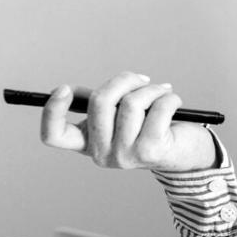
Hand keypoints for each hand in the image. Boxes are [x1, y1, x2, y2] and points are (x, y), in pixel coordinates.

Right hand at [39, 72, 216, 171]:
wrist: (184, 152)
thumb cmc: (149, 127)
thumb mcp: (118, 116)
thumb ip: (99, 103)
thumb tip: (70, 90)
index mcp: (87, 144)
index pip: (54, 136)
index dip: (52, 111)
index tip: (64, 88)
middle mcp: (101, 155)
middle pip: (100, 101)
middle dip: (124, 80)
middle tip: (141, 80)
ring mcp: (124, 156)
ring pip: (131, 102)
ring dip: (151, 89)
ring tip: (161, 93)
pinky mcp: (150, 152)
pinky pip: (157, 108)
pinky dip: (168, 97)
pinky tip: (173, 101)